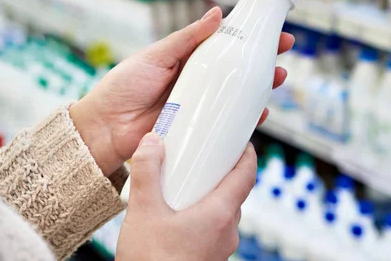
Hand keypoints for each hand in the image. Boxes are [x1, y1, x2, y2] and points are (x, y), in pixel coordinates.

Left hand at [70, 7, 294, 175]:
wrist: (105, 127)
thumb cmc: (124, 85)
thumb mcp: (157, 55)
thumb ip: (187, 38)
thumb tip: (217, 14)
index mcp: (187, 60)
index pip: (225, 45)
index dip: (249, 38)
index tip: (272, 31)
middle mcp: (197, 82)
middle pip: (236, 71)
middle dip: (262, 63)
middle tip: (283, 56)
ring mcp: (199, 106)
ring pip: (236, 97)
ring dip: (260, 89)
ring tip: (277, 79)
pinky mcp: (197, 129)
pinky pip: (226, 124)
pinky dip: (245, 120)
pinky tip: (260, 114)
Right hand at [116, 132, 256, 260]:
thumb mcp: (143, 210)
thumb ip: (147, 171)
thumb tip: (152, 143)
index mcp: (220, 214)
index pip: (247, 176)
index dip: (247, 155)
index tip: (241, 141)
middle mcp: (226, 231)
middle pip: (234, 192)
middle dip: (221, 173)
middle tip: (203, 158)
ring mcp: (219, 248)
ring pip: (222, 212)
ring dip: (209, 195)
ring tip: (184, 185)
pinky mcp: (208, 258)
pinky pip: (213, 229)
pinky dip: (202, 215)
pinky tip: (177, 213)